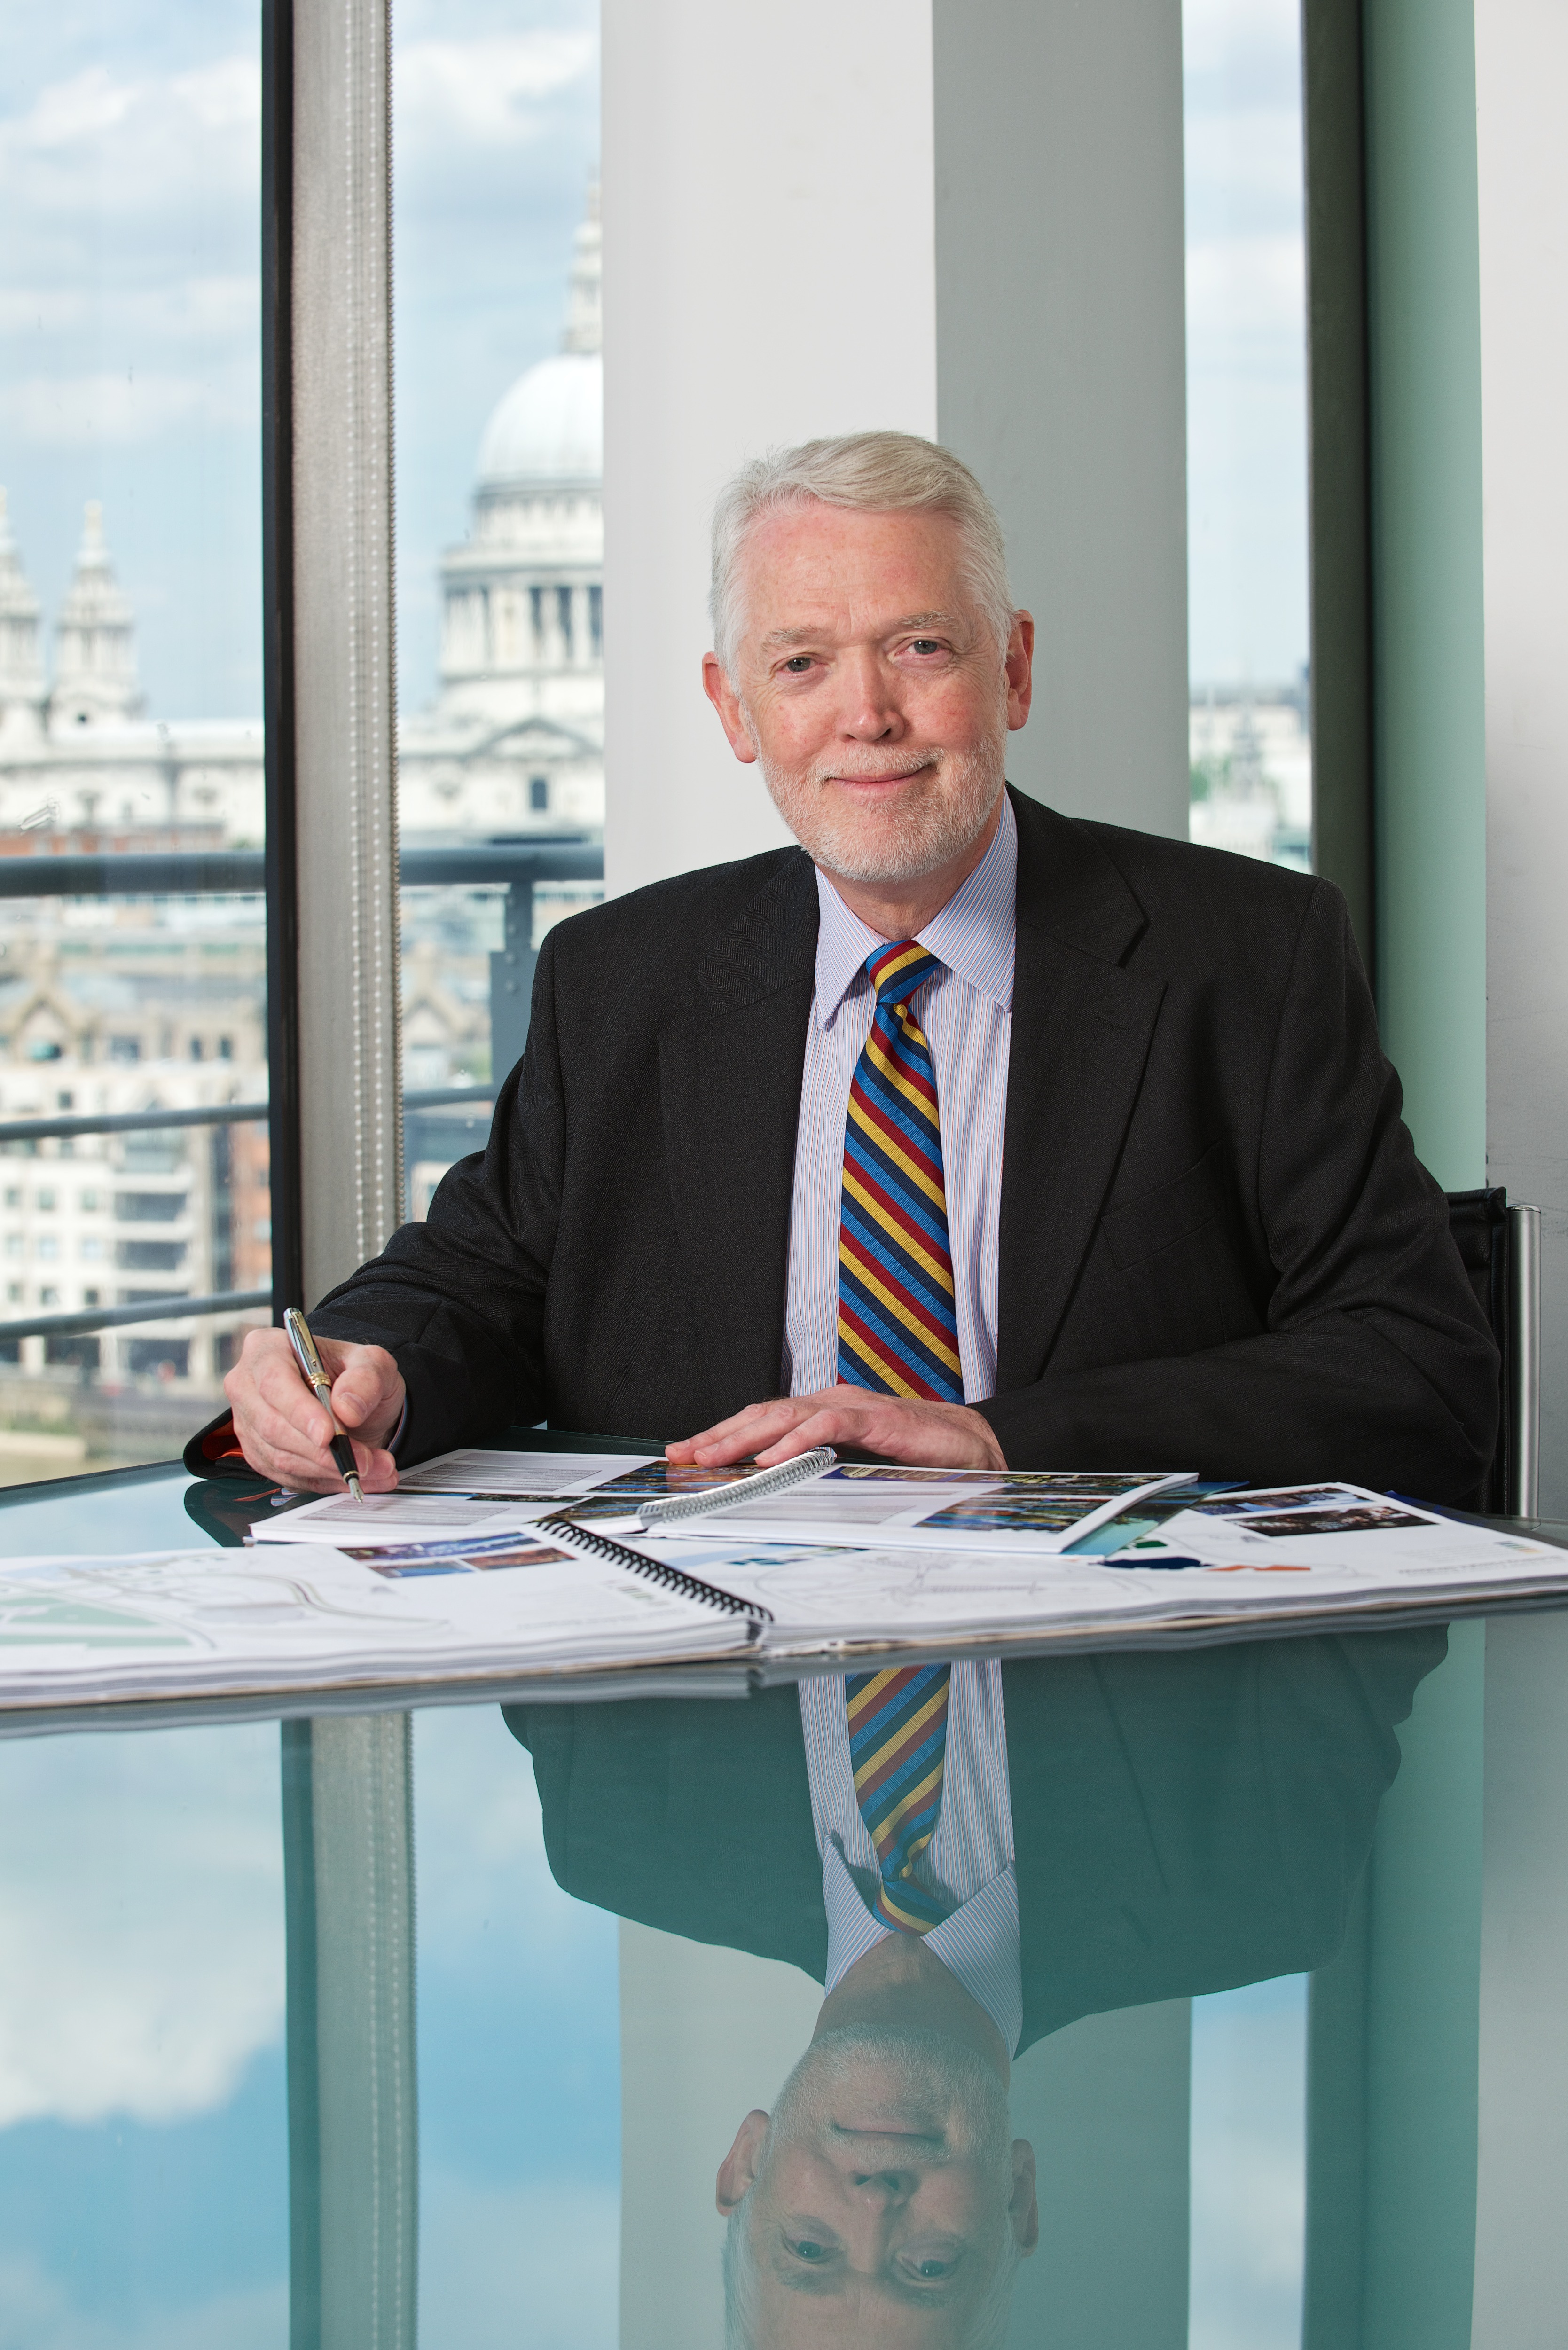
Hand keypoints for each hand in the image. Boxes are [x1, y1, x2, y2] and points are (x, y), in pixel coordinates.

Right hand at [223, 1326, 405, 1493]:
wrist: (352, 1402)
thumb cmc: (354, 1376)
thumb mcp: (374, 1364)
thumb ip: (366, 1379)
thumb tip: (346, 1408)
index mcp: (267, 1349)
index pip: (274, 1382)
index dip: (299, 1412)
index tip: (328, 1435)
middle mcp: (248, 1386)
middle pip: (274, 1426)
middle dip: (323, 1451)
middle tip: (365, 1461)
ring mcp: (248, 1423)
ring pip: (281, 1458)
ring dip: (330, 1470)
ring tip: (374, 1470)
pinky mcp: (258, 1453)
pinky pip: (287, 1477)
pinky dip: (324, 1481)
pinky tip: (354, 1477)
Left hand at [668, 1385, 1005, 1471]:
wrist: (976, 1445)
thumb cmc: (917, 1457)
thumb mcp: (857, 1467)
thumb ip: (822, 1468)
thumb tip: (774, 1489)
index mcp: (826, 1413)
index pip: (764, 1420)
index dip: (723, 1434)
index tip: (687, 1451)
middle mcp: (833, 1403)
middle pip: (763, 1414)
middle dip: (719, 1434)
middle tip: (682, 1453)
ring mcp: (853, 1407)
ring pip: (786, 1415)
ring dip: (744, 1437)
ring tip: (711, 1455)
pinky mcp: (876, 1418)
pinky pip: (828, 1426)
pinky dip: (796, 1441)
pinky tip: (772, 1457)